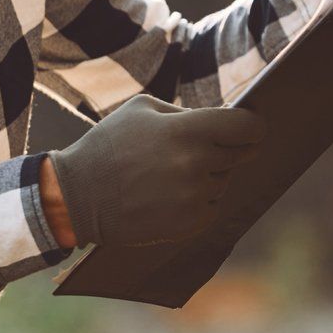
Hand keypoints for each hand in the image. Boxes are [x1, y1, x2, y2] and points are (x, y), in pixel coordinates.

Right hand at [47, 95, 265, 248]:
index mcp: (188, 131)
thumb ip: (187, 113)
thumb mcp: (143, 109)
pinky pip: (212, 206)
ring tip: (171, 174)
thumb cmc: (111, 145)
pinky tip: (169, 194)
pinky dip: (199, 200)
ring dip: (209, 176)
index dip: (253, 126)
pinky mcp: (189, 223)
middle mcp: (196, 164)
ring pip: (223, 181)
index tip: (250, 128)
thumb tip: (222, 121)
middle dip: (224, 149)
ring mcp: (194, 197)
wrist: (79, 196)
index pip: (248, 128)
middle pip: (240, 154)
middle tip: (196, 149)